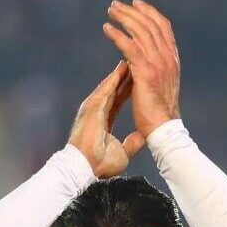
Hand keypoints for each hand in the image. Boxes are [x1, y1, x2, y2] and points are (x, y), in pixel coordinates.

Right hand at [68, 59, 145, 178]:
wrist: (84, 168)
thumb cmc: (99, 164)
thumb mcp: (122, 153)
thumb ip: (132, 143)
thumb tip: (142, 137)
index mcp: (103, 120)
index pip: (118, 99)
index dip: (129, 89)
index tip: (140, 78)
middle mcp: (97, 110)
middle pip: (115, 88)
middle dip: (126, 75)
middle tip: (137, 61)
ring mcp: (93, 107)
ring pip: (110, 85)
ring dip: (121, 72)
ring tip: (132, 58)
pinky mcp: (91, 107)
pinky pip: (105, 88)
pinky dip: (114, 77)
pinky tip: (123, 67)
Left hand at [103, 0, 180, 138]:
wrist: (164, 129)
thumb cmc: (160, 113)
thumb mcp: (162, 85)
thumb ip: (156, 69)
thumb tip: (140, 61)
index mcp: (173, 59)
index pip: (163, 27)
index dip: (150, 12)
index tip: (136, 4)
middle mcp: (168, 57)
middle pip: (151, 24)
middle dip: (133, 11)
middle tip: (116, 5)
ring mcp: (158, 63)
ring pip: (140, 31)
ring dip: (124, 18)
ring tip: (111, 11)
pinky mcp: (145, 71)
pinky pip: (130, 46)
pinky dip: (117, 35)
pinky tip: (107, 28)